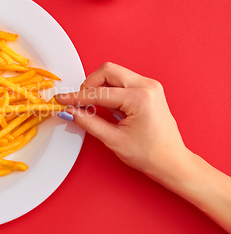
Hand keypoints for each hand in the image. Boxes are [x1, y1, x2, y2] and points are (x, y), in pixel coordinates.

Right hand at [55, 62, 188, 177]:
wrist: (172, 162)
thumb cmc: (150, 154)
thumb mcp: (114, 140)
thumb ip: (89, 122)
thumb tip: (71, 111)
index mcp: (140, 98)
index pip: (99, 92)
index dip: (77, 97)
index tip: (63, 100)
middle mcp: (147, 86)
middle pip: (107, 71)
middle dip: (89, 85)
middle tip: (78, 102)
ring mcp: (150, 86)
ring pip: (114, 73)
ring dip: (98, 86)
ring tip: (91, 105)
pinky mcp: (149, 89)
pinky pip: (122, 80)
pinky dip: (109, 88)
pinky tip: (104, 104)